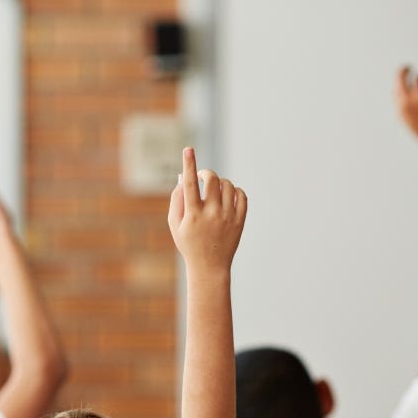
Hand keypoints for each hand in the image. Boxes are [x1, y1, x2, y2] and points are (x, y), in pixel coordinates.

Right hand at [168, 147, 246, 273]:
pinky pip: (242, 195)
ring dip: (220, 183)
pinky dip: (235, 191)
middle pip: (213, 180)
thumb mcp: (175, 225)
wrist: (209, 267)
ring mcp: (227, 217)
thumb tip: (184, 176)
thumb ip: (176, 199)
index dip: (189, 164)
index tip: (188, 150)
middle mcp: (211, 214)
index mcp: (192, 215)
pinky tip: (227, 197)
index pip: (191, 183)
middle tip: (204, 177)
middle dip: (207, 173)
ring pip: (228, 185)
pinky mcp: (239, 221)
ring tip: (214, 191)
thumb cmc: (189, 244)